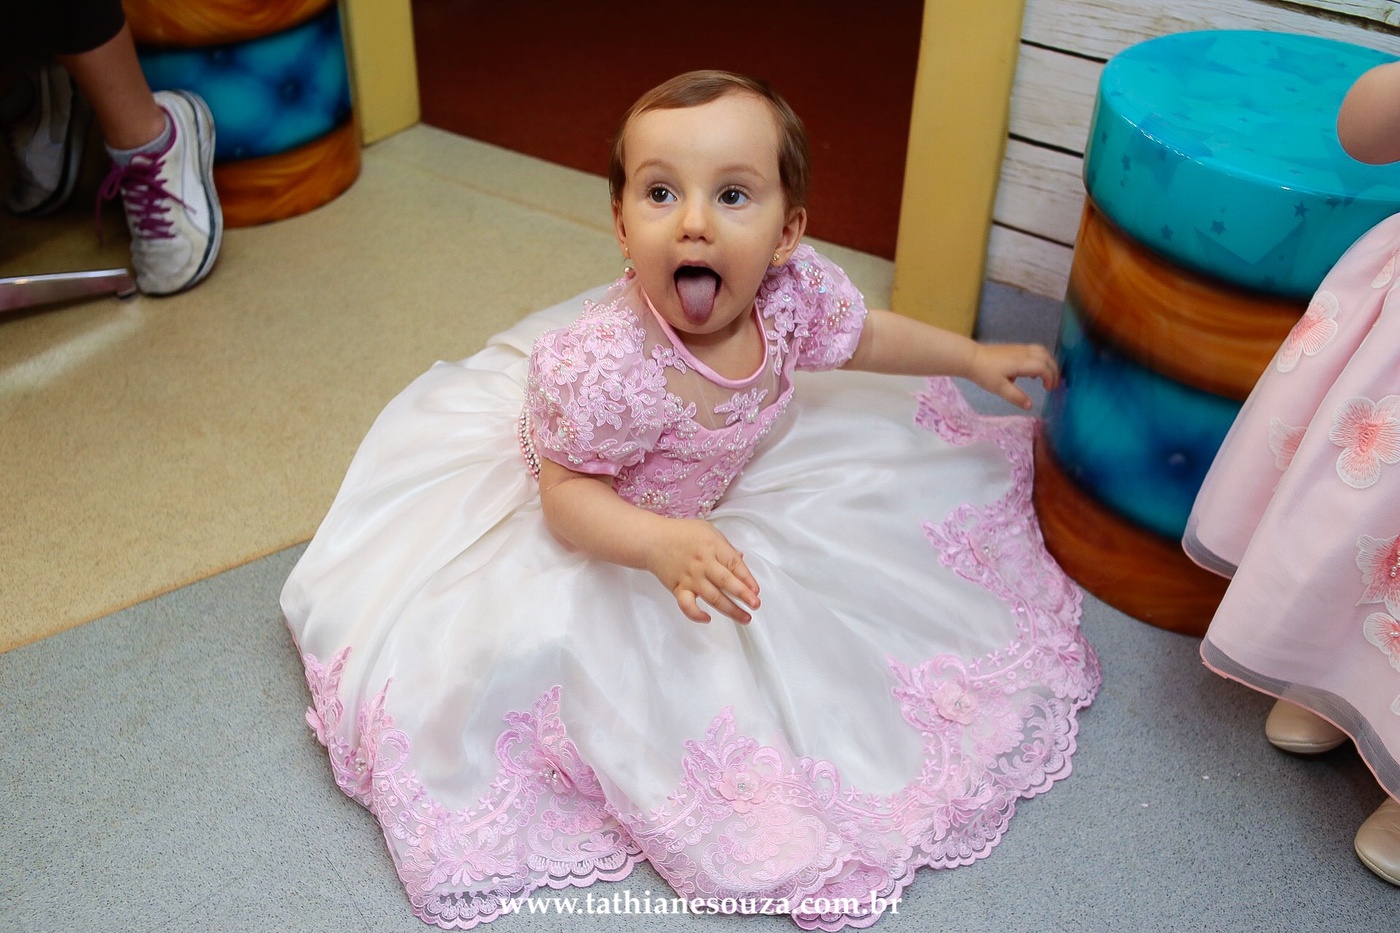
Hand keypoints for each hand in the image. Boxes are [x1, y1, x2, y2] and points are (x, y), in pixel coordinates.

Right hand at [645, 518, 760, 623]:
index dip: (748, 579)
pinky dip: (696, 614)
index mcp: (713, 547)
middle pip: (726, 582)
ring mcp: (691, 578)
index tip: (756, 590)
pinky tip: (707, 619)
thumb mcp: (708, 531)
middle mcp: (703, 564)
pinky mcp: (678, 588)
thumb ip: (725, 547)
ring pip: (713, 597)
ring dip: (730, 610)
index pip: (735, 564)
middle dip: (743, 595)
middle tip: (755, 605)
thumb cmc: (681, 533)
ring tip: (744, 618)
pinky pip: (687, 605)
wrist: (652, 540)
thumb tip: (740, 558)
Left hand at [967, 342, 1058, 409]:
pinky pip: (1034, 351)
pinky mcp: (1014, 348)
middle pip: (1047, 357)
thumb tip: (1030, 405)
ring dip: (1048, 363)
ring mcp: (1019, 348)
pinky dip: (1040, 359)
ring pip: (1041, 351)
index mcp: (1021, 362)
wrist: (970, 358)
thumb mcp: (999, 388)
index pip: (1043, 367)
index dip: (1050, 378)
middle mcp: (1023, 353)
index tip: (1049, 390)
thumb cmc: (984, 373)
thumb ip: (1016, 396)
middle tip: (1053, 385)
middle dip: (1054, 370)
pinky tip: (1031, 372)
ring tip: (1045, 378)